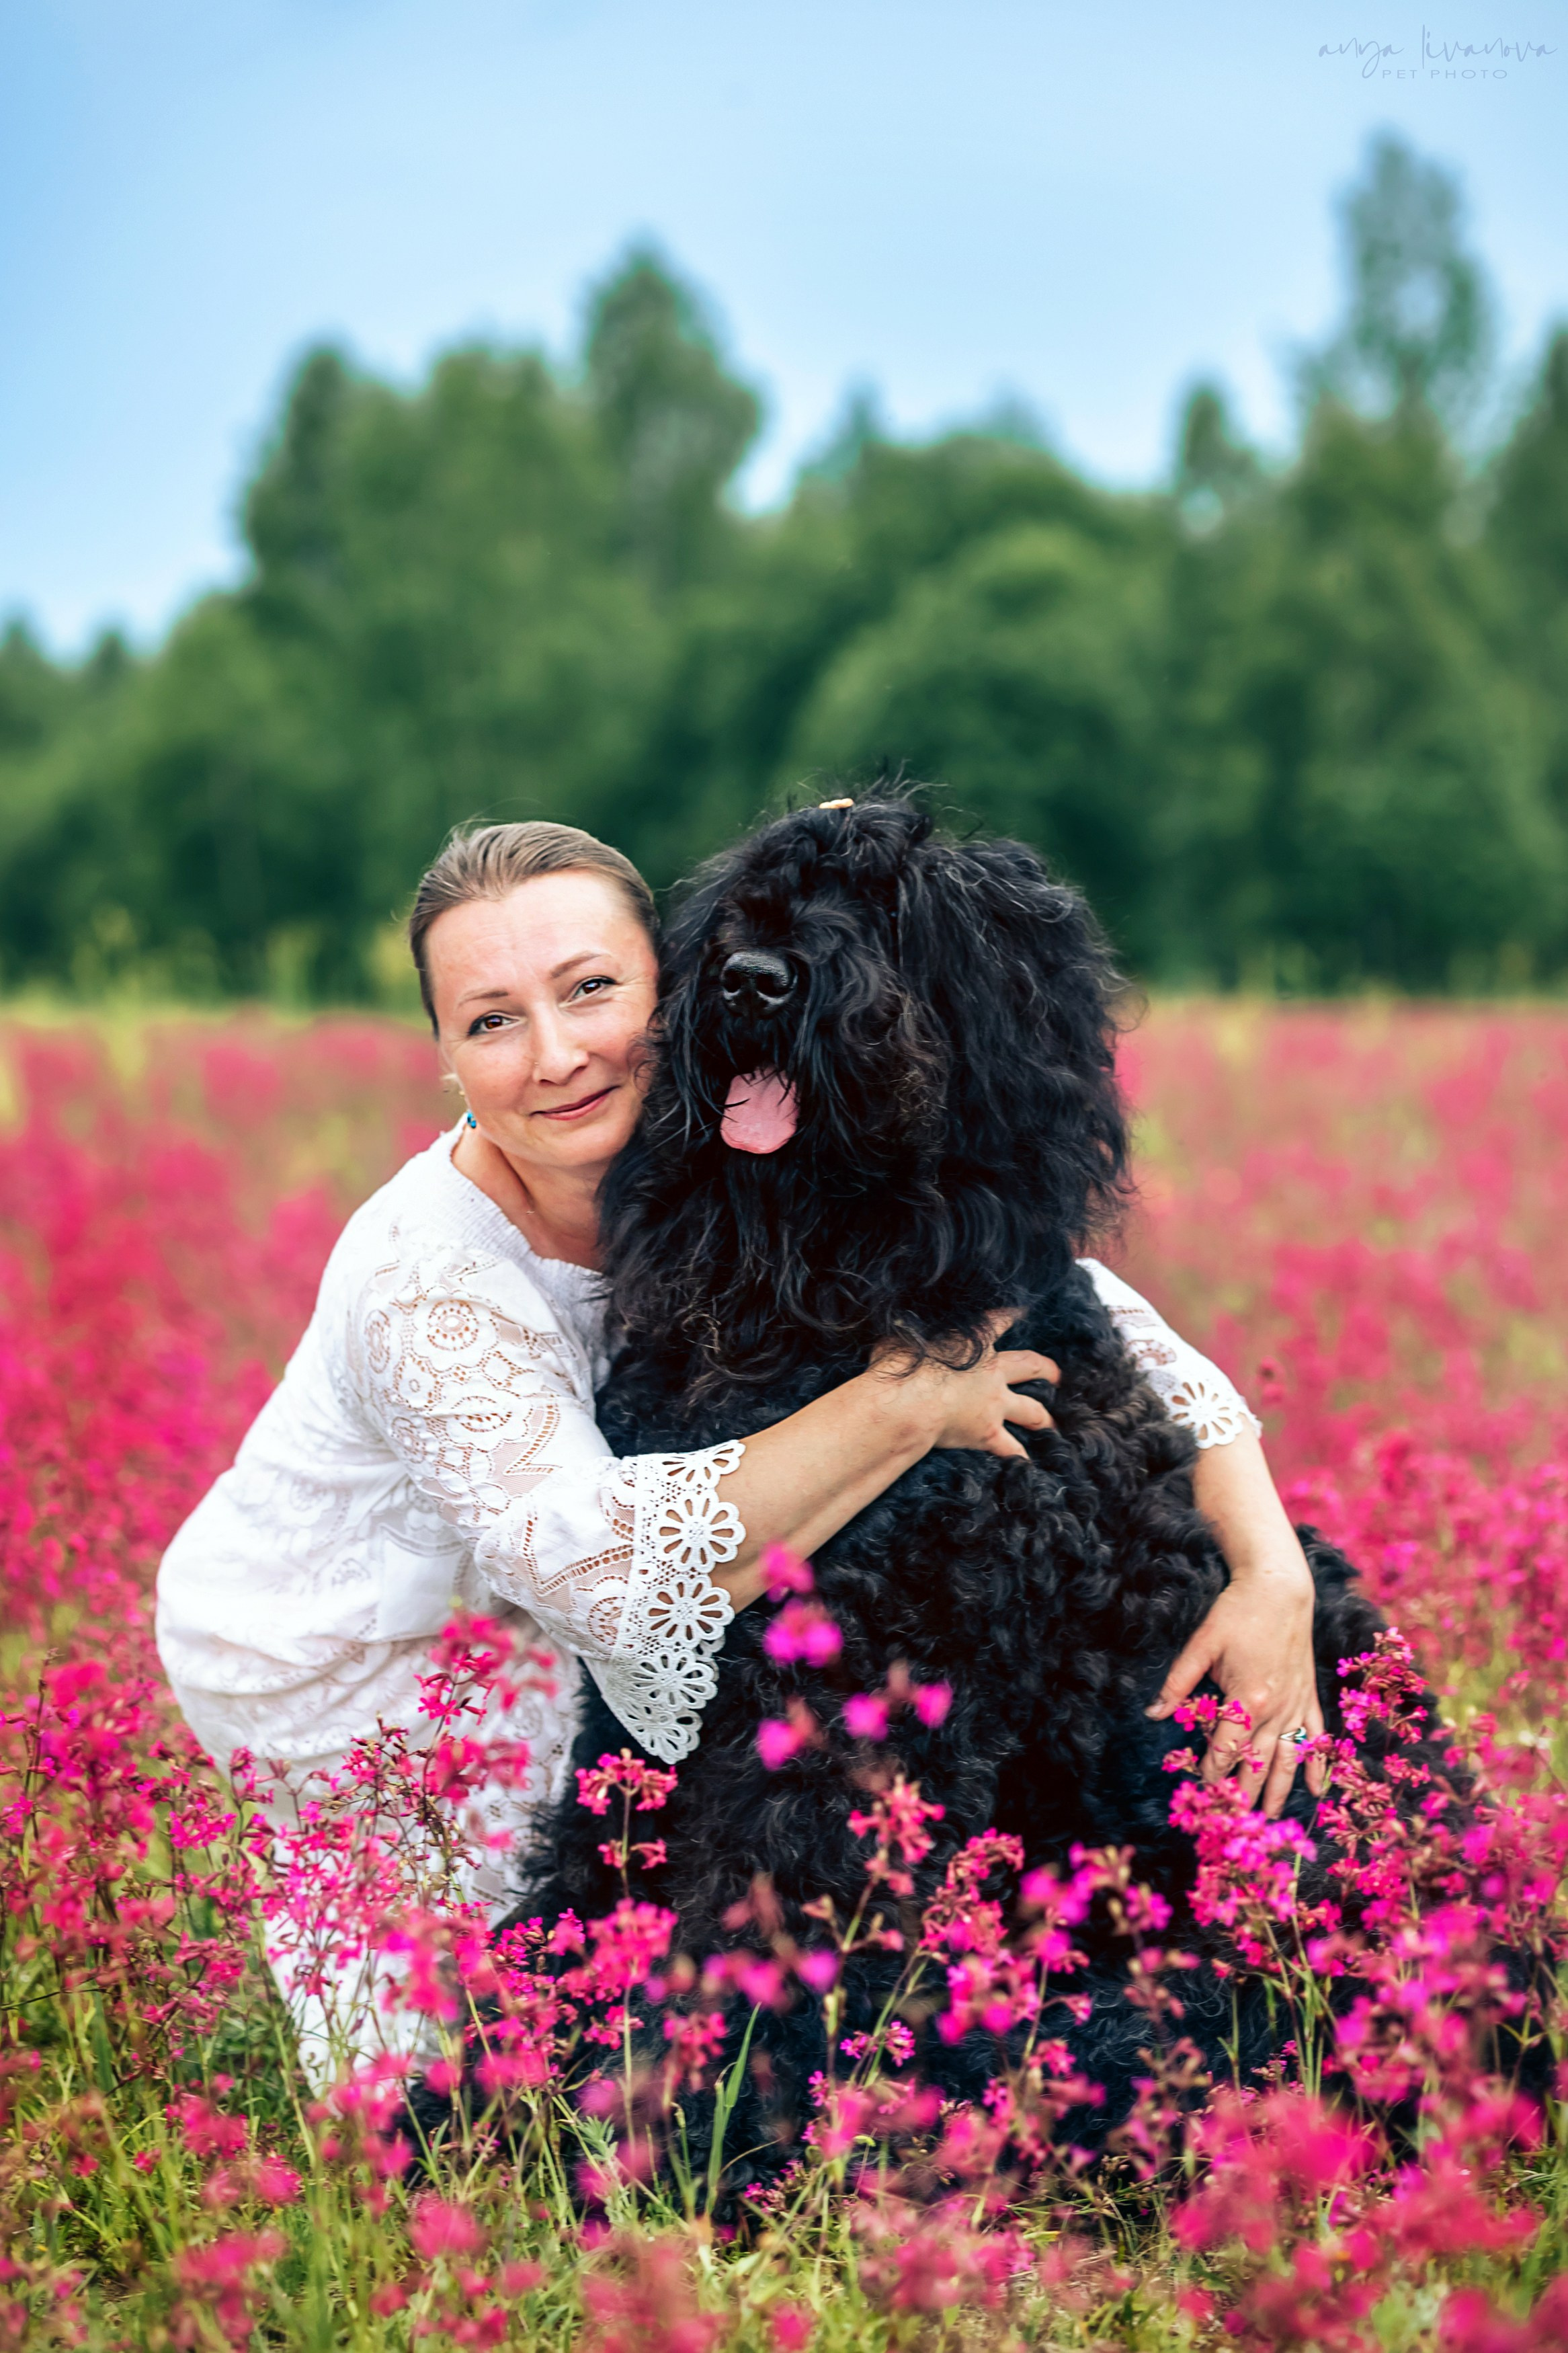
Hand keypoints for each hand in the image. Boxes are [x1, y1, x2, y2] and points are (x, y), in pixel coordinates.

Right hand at [875, 1311, 1058, 1459]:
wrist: (907, 1402)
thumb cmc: (900, 1365)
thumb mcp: (901, 1337)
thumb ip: (910, 1335)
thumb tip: (901, 1332)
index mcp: (974, 1340)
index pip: (999, 1321)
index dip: (1011, 1314)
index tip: (1020, 1310)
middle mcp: (992, 1370)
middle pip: (1030, 1366)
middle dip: (1046, 1370)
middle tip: (1057, 1376)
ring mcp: (994, 1403)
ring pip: (1031, 1410)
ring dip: (1044, 1418)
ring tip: (1054, 1426)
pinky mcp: (987, 1432)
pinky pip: (1010, 1448)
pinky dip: (1021, 1457)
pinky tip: (1029, 1465)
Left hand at [1146, 1548, 1325, 1816]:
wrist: (1280, 1588)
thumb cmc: (1237, 1613)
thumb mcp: (1202, 1644)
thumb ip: (1178, 1683)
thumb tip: (1154, 1713)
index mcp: (1247, 1698)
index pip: (1226, 1749)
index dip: (1212, 1773)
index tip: (1202, 1790)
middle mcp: (1276, 1709)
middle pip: (1257, 1763)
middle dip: (1244, 1794)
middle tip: (1234, 1823)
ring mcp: (1297, 1705)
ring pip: (1288, 1759)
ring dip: (1279, 1791)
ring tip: (1270, 1819)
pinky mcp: (1309, 1696)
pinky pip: (1316, 1738)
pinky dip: (1316, 1764)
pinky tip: (1316, 1789)